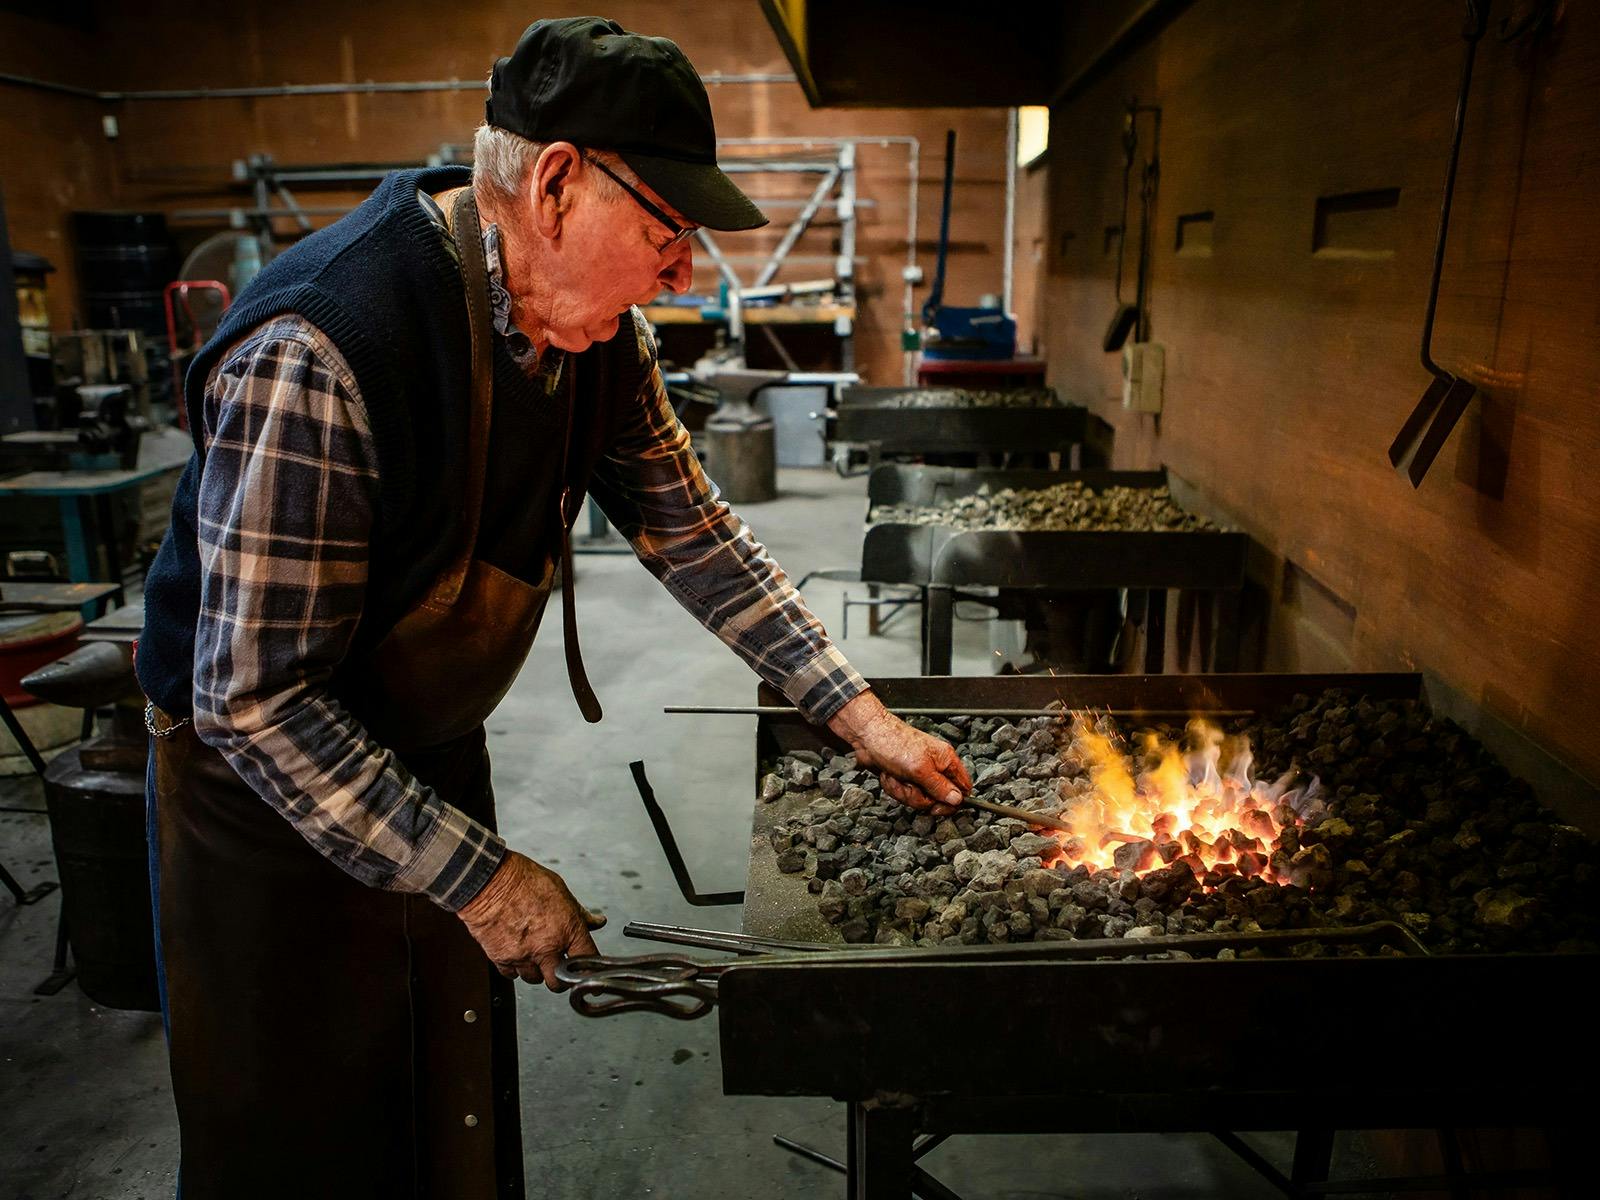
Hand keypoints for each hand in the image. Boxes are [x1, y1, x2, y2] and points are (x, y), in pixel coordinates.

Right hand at [457, 851, 605, 990]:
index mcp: (567, 929)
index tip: (586, 971)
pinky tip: (516, 951)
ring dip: (535, 970)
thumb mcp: (560, 891)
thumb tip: (597, 922)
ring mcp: (524, 955)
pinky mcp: (502, 959)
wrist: (488, 881)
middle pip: (558, 983)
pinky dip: (514, 967)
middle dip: (559, 979)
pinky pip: (512, 974)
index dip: (588, 968)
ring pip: (534, 979)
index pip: (588, 959)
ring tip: (532, 952)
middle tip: (557, 969)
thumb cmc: (523, 880)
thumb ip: (580, 913)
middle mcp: (547, 946)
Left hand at [827, 692, 970, 815]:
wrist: (866, 737)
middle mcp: (935, 767)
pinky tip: (888, 776)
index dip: (952, 801)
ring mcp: (919, 774)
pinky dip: (894, 788)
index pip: (962, 788)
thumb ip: (940, 787)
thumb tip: (958, 800)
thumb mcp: (920, 769)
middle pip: (938, 799)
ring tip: (895, 777)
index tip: (936, 806)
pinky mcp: (904, 778)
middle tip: (910, 786)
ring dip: (903, 792)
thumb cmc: (893, 743)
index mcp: (946, 760)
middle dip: (919, 797)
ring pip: (919, 799)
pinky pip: (904, 795)